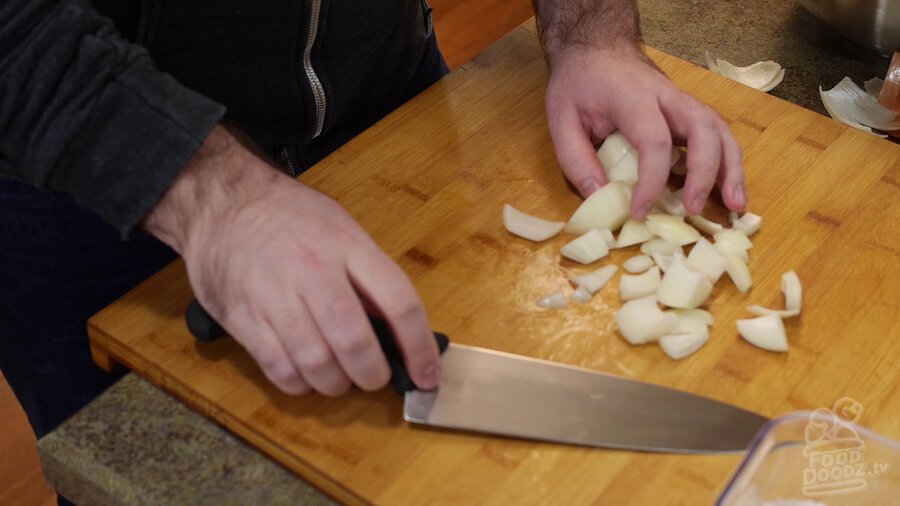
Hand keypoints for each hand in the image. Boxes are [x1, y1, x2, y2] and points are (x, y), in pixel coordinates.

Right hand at [144, 126, 439, 395]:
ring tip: (340, 377)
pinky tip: (306, 374)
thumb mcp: (342, 228)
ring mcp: (275, 298)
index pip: (399, 303)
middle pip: (355, 344)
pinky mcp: (243, 320)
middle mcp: (313, 273)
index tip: (428, 375)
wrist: (221, 203)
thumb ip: (368, 276)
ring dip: (337, 384)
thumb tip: (397, 331)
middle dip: (373, 375)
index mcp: (348, 246)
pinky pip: (280, 371)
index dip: (420, 348)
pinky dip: (300, 384)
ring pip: (317, 366)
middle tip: (374, 378)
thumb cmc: (289, 216)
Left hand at [544, 44, 746, 216]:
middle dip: (705, 173)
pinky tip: (728, 193)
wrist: (596, 47)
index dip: (651, 181)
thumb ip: (575, 159)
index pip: (653, 140)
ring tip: (736, 206)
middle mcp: (667, 97)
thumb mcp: (561, 118)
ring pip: (720, 130)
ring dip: (732, 169)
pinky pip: (717, 135)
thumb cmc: (579, 83)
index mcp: (633, 97)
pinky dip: (728, 163)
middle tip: (694, 210)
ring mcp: (682, 102)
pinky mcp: (688, 111)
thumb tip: (599, 197)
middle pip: (703, 129)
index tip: (639, 211)